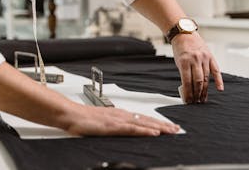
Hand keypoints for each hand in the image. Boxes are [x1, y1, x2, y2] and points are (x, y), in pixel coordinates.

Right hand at [64, 104, 179, 136]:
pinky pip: (132, 129)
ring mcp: (118, 120)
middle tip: (177, 129)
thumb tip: (125, 129)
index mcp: (120, 115)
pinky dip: (145, 130)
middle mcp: (122, 115)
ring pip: (143, 123)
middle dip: (163, 124)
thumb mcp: (102, 122)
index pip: (143, 118)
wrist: (71, 115)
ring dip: (159, 126)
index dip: (157, 122)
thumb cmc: (83, 119)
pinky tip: (154, 132)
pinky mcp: (113, 126)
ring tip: (172, 130)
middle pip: (147, 119)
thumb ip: (114, 125)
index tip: (169, 126)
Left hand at [171, 32, 223, 102]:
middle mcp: (195, 60)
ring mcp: (204, 58)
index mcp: (184, 61)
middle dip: (197, 94)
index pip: (187, 82)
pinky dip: (218, 80)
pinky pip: (216, 70)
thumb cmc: (180, 48)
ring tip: (203, 99)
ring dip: (205, 90)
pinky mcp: (210, 57)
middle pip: (198, 81)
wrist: (185, 33)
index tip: (188, 101)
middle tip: (196, 103)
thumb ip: (184, 73)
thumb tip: (188, 90)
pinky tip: (219, 89)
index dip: (188, 93)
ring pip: (206, 78)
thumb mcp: (178, 61)